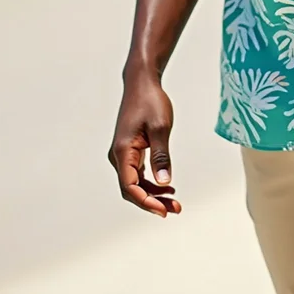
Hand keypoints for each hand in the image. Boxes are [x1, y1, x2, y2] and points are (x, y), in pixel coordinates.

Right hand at [108, 67, 180, 216]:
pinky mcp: (130, 150)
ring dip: (153, 194)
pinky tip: (166, 186)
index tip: (164, 211)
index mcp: (122, 151)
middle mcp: (118, 156)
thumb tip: (164, 182)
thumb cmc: (150, 101)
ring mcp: (123, 154)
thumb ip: (162, 155)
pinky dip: (151, 182)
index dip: (147, 202)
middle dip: (152, 202)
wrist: (142, 82)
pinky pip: (138, 173)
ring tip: (174, 201)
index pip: (130, 187)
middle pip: (132, 189)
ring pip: (135, 183)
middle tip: (175, 209)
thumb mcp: (160, 127)